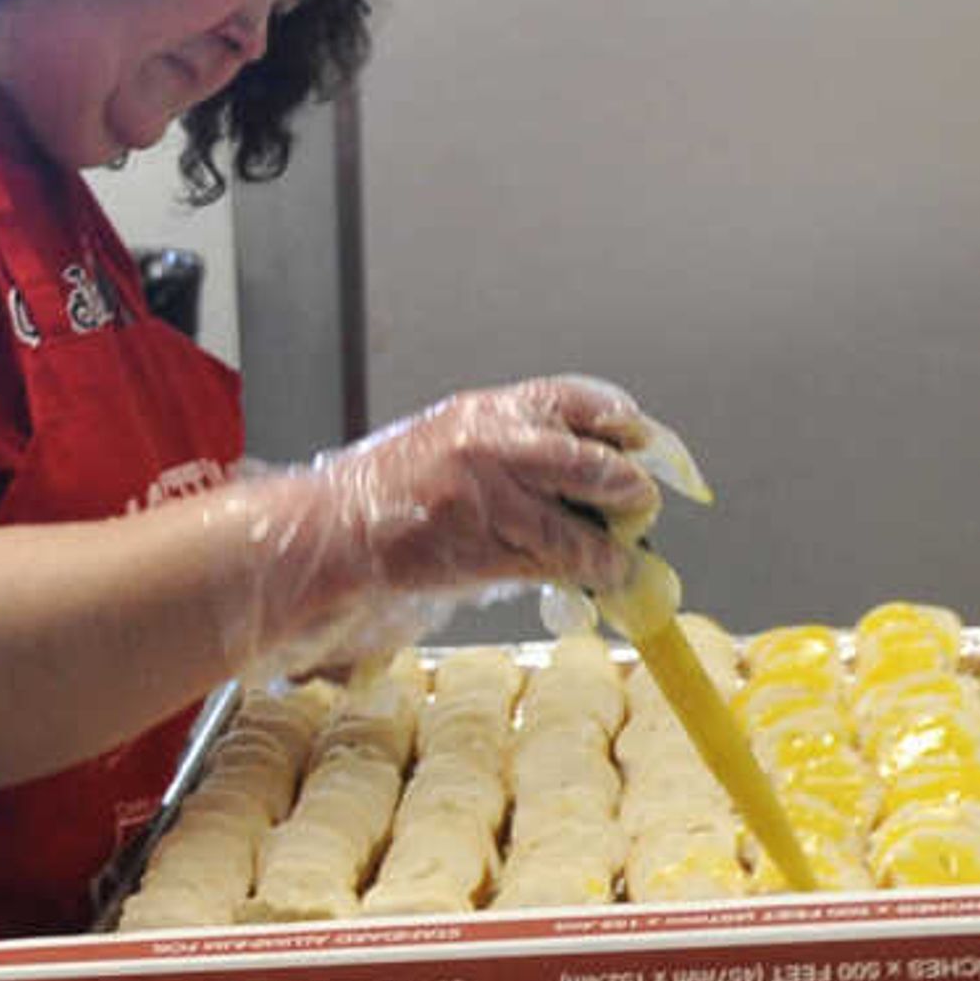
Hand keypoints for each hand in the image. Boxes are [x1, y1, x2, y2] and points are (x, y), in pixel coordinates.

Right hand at [228, 376, 697, 672]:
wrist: (337, 526)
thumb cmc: (396, 484)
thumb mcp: (455, 435)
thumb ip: (514, 443)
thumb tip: (587, 465)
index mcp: (489, 411)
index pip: (576, 400)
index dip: (621, 422)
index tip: (642, 439)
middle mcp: (493, 447)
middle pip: (589, 462)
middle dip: (627, 487)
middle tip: (641, 501)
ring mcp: (486, 500)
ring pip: (572, 528)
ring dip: (607, 551)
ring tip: (622, 561)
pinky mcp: (478, 549)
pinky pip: (543, 565)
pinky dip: (574, 576)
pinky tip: (590, 580)